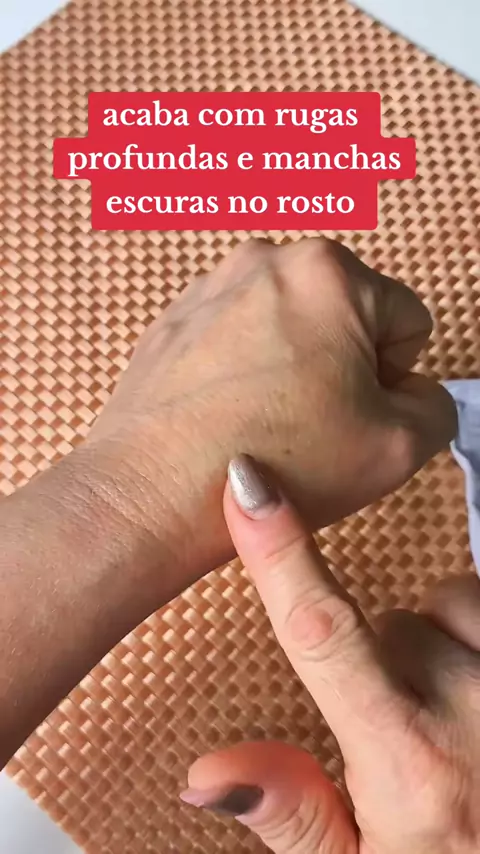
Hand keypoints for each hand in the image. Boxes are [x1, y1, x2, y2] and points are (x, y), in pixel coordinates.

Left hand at [85, 238, 455, 582]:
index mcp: (329, 271)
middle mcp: (267, 259)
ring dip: (294, 369)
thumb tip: (410, 392)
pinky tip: (230, 417)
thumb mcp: (401, 448)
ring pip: (290, 329)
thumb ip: (436, 406)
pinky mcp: (175, 319)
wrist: (154, 492)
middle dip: (343, 368)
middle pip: (346, 318)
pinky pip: (239, 341)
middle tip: (315, 425)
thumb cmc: (277, 464)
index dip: (394, 381)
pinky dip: (245, 373)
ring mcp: (212, 286)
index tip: (357, 417)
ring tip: (268, 424)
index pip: (406, 322)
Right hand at [181, 456, 479, 852]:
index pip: (321, 632)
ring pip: (444, 604)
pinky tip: (473, 678)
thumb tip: (205, 771)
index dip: (279, 552)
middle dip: (377, 658)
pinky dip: (472, 628)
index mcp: (407, 759)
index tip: (246, 485)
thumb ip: (290, 813)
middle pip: (387, 622)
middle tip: (397, 727)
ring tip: (445, 704)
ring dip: (434, 639)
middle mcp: (469, 710)